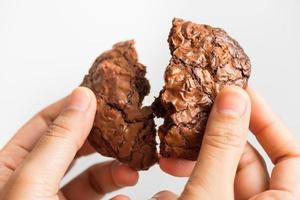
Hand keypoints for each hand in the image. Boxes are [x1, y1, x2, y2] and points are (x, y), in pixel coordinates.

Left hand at [0, 87, 137, 199]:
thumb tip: (82, 98)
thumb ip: (60, 140)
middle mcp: (33, 181)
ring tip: (131, 166)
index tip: (99, 97)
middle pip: (72, 146)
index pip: (44, 124)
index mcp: (9, 167)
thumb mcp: (34, 181)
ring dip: (114, 168)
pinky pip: (98, 196)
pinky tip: (124, 189)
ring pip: (90, 174)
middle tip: (122, 127)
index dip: (72, 107)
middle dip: (100, 138)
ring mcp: (53, 198)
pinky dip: (115, 189)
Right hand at [152, 87, 299, 198]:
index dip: (267, 120)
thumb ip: (221, 147)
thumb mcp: (209, 193)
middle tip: (192, 120)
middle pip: (246, 160)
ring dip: (190, 163)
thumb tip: (233, 99)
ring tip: (169, 158)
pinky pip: (201, 188)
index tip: (240, 95)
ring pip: (219, 173)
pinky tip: (165, 191)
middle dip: (213, 139)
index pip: (291, 154)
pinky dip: (181, 184)